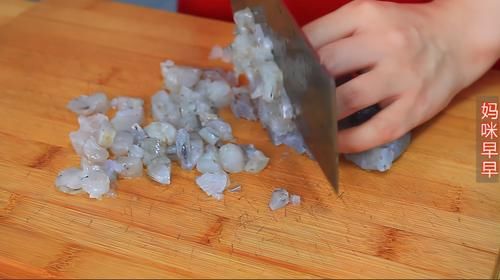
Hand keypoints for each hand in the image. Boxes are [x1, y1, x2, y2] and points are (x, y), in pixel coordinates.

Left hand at [303, 0, 499, 152]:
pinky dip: (348, 142)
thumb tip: (293, 64)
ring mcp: (402, 76)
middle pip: (326, 68)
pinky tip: (333, 144)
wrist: (459, 37)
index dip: (290, 61)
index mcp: (365, 15)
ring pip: (347, 100)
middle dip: (300, 90)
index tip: (280, 78)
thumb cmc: (404, 29)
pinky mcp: (415, 107)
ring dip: (319, 117)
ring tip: (305, 124)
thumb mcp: (369, 16)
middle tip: (288, 105)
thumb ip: (334, 33)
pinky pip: (374, 131)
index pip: (313, 39)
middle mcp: (385, 43)